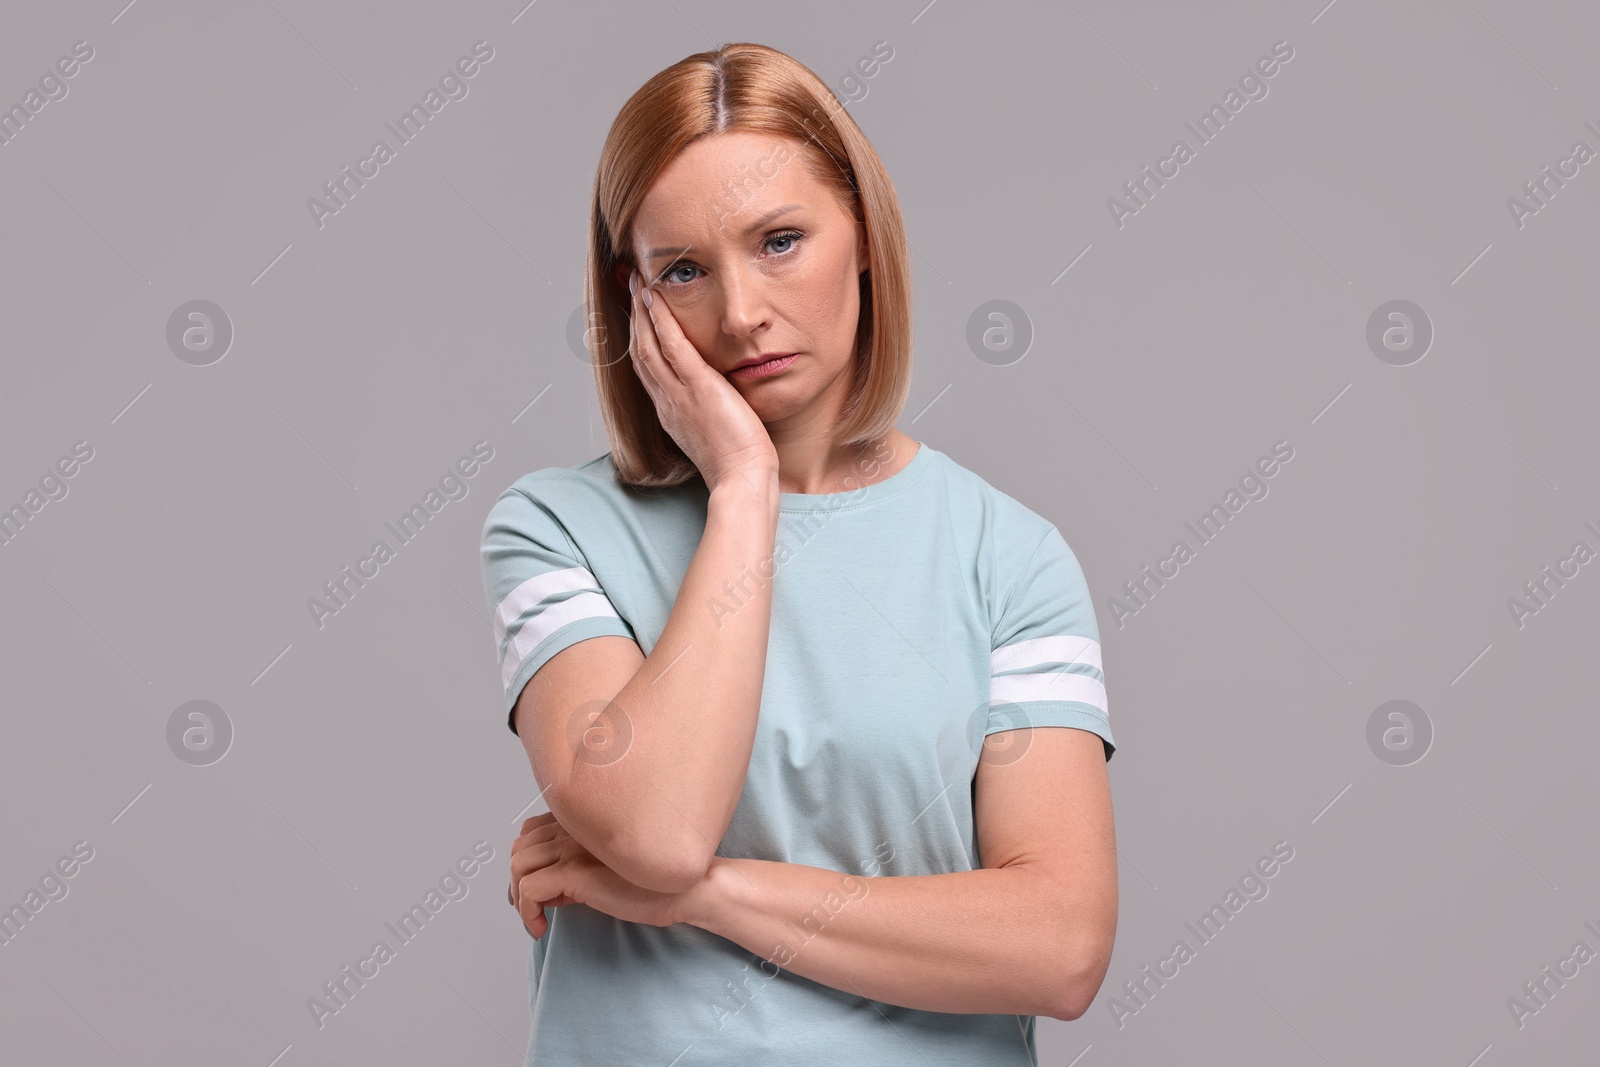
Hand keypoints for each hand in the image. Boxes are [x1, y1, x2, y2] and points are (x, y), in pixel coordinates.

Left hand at [508, 812, 687, 937]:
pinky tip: (541, 928)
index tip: (542, 891)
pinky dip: (526, 913)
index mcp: (583, 822)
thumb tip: (546, 894)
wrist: (687, 888)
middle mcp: (575, 829)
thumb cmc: (654, 884)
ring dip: (519, 897)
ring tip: (538, 919)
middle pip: (519, 848)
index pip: (530, 831)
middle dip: (518, 881)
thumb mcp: (608, 870)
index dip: (528, 862)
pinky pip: (528, 890)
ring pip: (517, 866)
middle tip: (535, 908)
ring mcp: (573, 848)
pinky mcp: (575, 872)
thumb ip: (577, 871)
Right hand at [627, 270, 777, 494]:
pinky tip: (654, 297)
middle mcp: (667, 401)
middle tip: (632, 290)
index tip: (639, 317)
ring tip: (639, 284)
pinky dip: (660, 320)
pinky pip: (671, 346)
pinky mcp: (698, 387)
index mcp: (671, 412)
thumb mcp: (717, 432)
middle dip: (634, 319)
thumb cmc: (738, 463)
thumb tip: (719, 398)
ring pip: (647, 345)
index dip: (640, 340)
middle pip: (640, 352)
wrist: (742, 479)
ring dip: (641, 311)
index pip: (648, 369)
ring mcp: (679, 394)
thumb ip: (710, 411)